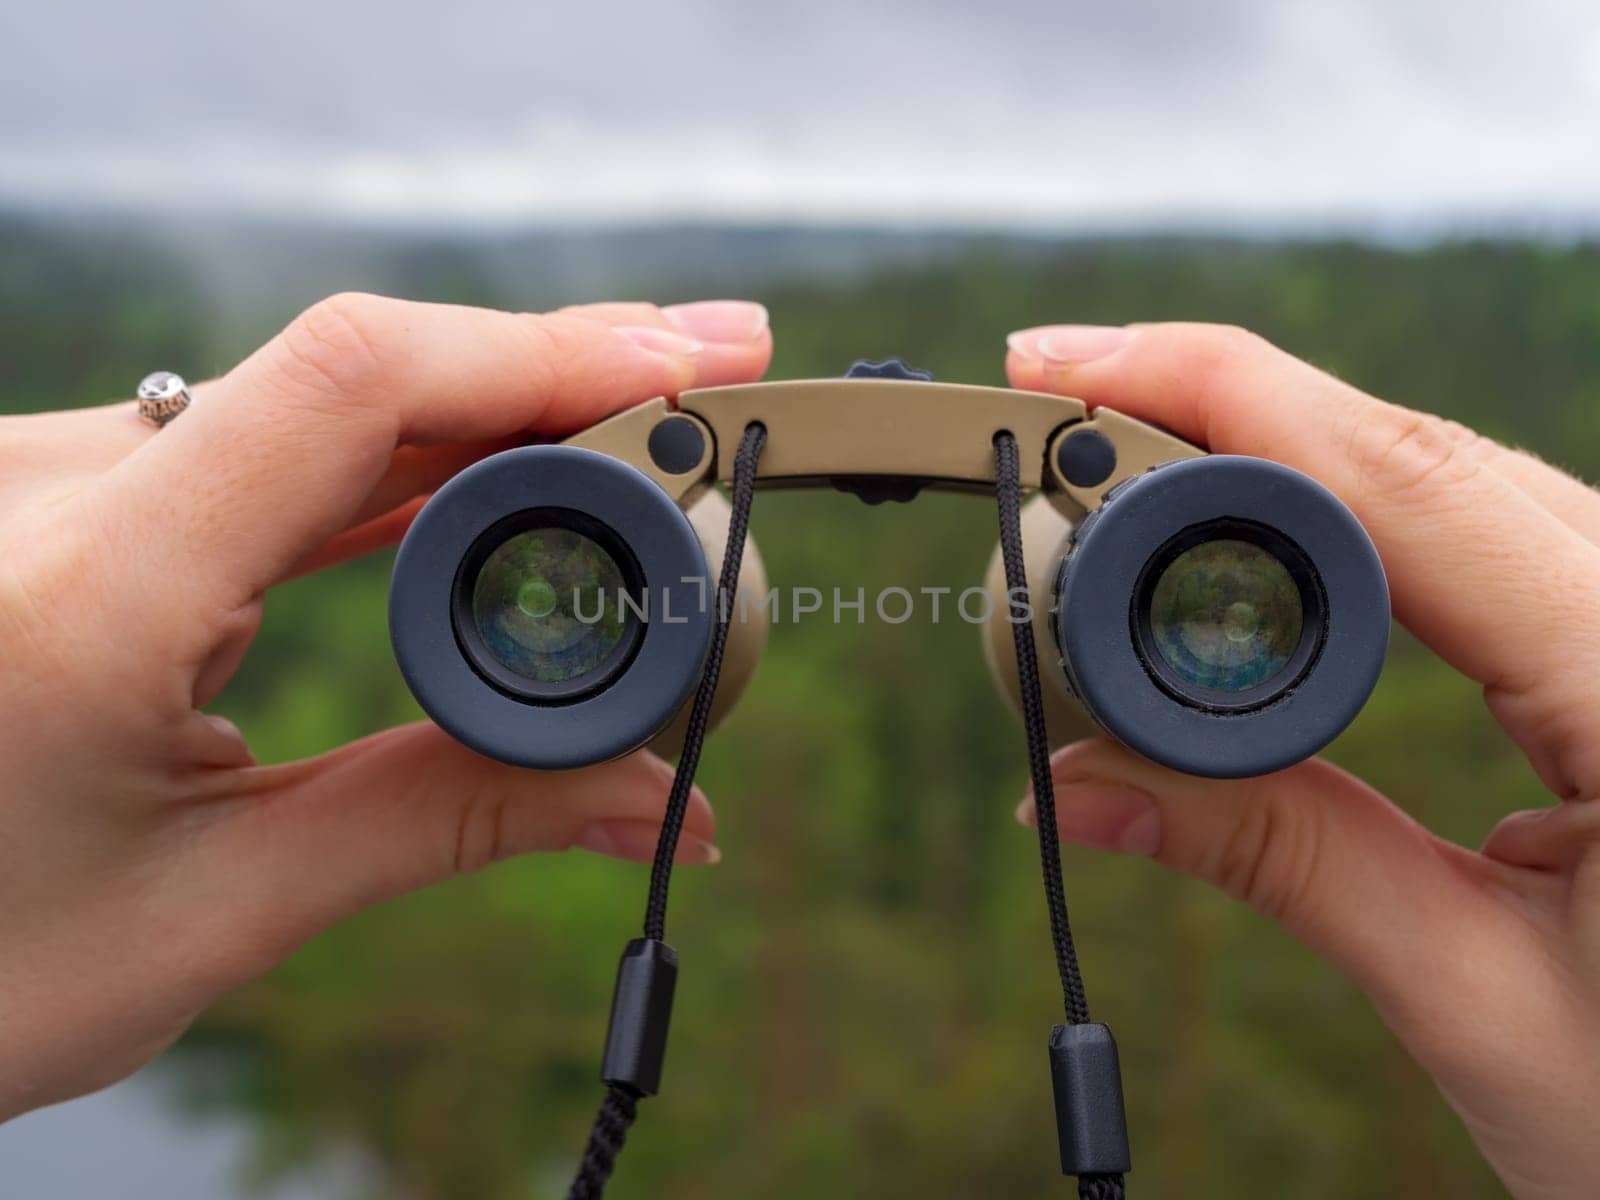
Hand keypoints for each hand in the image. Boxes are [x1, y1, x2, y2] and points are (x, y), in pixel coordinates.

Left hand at [0, 294, 771, 1119]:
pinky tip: (502, 457)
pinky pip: (263, 437)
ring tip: (646, 414)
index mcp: (84, 596)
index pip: (351, 384)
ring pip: (316, 392)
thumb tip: (661, 804)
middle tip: (718, 366)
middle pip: (358, 366)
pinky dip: (404, 449)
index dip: (544, 349)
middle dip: (560, 362)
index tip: (691, 364)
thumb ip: (452, 823)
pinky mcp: (70, 502)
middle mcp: (50, 495)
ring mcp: (51, 483)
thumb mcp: (217, 913)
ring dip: (493, 400)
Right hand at [1007, 322, 1599, 1198]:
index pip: (1406, 485)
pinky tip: (1268, 513)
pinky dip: (1358, 509)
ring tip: (1126, 445)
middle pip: (1423, 453)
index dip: (1217, 396)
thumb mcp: (1472, 996)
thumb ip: (1277, 860)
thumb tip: (1072, 785)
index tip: (1063, 366)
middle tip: (1055, 393)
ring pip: (1460, 478)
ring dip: (1284, 445)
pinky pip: (1490, 537)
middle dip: (1222, 402)